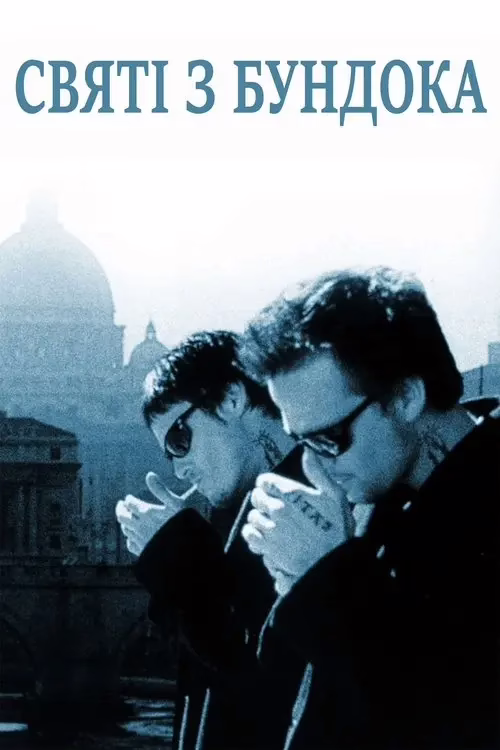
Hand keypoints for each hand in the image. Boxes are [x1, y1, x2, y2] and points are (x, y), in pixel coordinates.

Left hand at [115, 473, 202, 555]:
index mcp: (146, 512)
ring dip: (124, 522)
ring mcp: (139, 540)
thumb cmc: (183, 525)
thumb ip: (161, 489)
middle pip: (122, 516)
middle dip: (121, 508)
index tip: (129, 497)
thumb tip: (149, 474)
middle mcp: (139, 526)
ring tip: (126, 518)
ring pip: (125, 529)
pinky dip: (129, 538)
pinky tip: (133, 537)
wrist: (185, 552)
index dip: (129, 499)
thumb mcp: (176, 503)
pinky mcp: (142, 552)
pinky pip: (130, 544)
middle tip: (121, 505)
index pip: (130, 503)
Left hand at [241, 473, 354, 594]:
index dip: (269, 485)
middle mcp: (277, 508)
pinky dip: (255, 535)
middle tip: (275, 509)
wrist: (333, 564)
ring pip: (252, 516)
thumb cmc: (337, 529)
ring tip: (272, 524)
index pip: (264, 480)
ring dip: (260, 519)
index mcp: (290, 493)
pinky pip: (250, 535)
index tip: (276, 491)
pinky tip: (266, 538)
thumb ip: (317, 472)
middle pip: (256, 497)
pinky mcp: (266, 547)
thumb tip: (307, 451)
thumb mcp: (335, 496)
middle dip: (264, 501)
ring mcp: (270, 528)